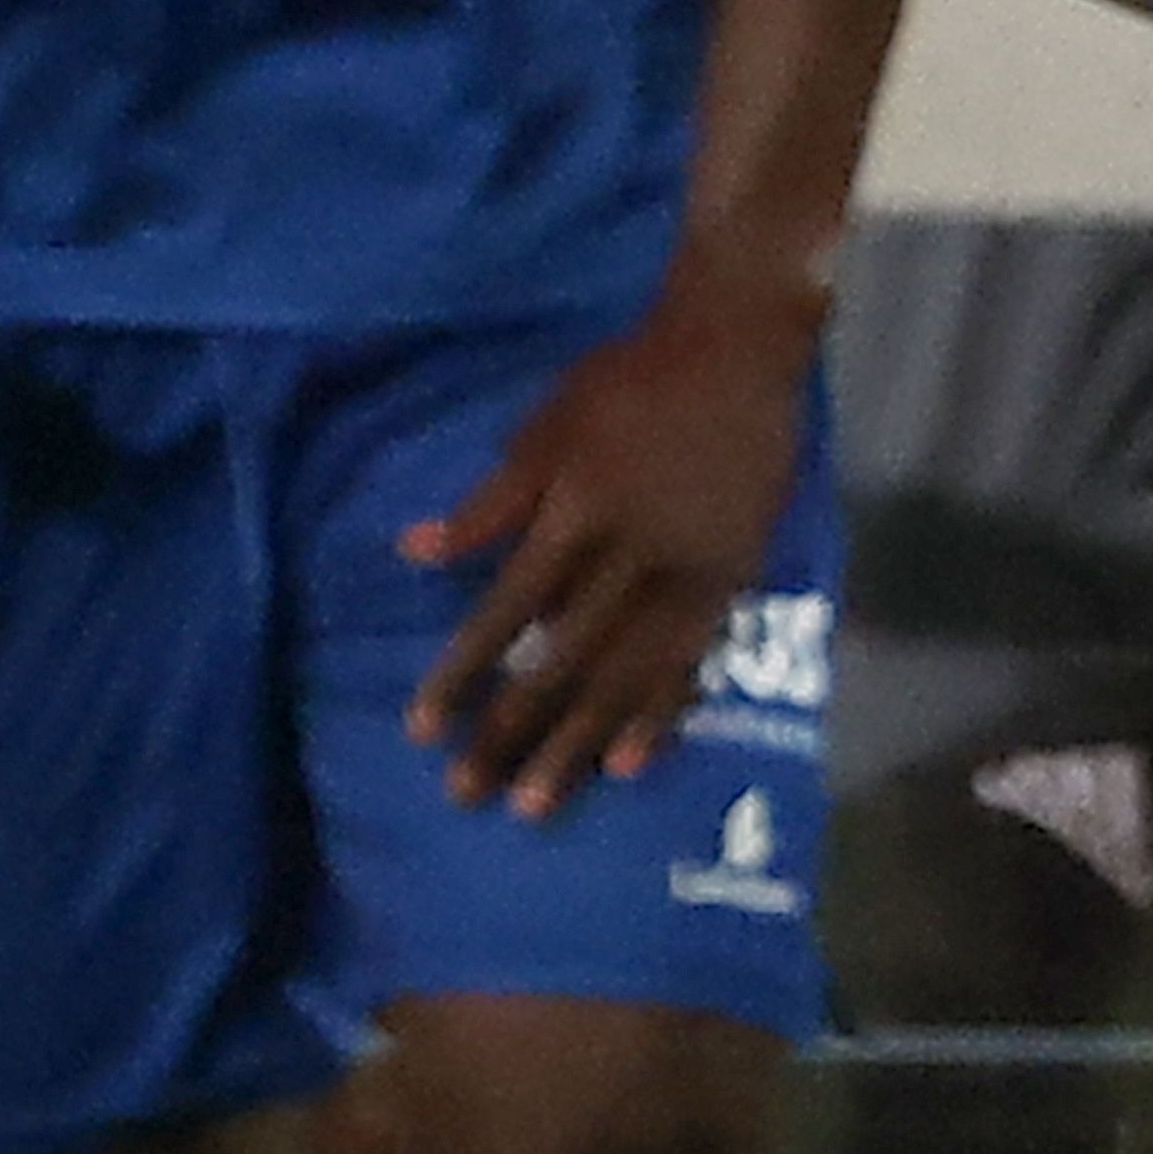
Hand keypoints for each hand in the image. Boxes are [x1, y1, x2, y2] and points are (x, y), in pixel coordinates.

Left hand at [403, 279, 810, 818]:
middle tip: (466, 795)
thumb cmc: (629, 381)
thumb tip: (412, 553)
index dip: (464, 672)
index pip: (507, 611)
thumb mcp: (548, 424)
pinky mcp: (731, 579)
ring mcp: (688, 573)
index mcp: (579, 511)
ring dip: (577, 744)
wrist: (740, 349)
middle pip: (564, 659)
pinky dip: (661, 714)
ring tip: (536, 804)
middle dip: (512, 730)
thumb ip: (490, 500)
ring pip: (626, 675)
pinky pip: (691, 660)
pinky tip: (630, 764)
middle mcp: (632, 555)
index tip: (424, 730)